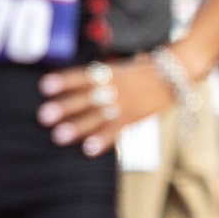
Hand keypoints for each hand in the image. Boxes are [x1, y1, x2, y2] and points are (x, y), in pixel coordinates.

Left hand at [39, 59, 171, 156]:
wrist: (175, 74)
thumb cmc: (142, 71)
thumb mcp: (120, 67)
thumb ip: (99, 76)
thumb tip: (72, 84)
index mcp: (110, 72)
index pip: (83, 76)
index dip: (64, 81)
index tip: (44, 86)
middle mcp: (115, 88)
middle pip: (87, 97)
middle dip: (65, 107)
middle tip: (44, 116)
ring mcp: (124, 104)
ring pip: (98, 116)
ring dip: (78, 127)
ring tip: (58, 136)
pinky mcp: (134, 118)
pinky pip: (116, 130)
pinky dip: (102, 140)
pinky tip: (88, 149)